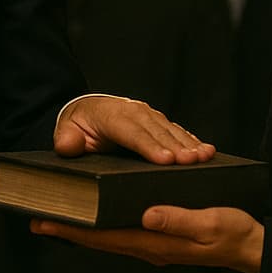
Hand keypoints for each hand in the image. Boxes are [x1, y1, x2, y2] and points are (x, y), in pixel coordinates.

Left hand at [32, 205, 263, 272]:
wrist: (252, 246)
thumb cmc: (234, 234)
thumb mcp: (210, 223)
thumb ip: (180, 219)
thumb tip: (148, 214)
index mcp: (158, 241)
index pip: (107, 237)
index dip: (76, 230)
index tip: (47, 223)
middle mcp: (151, 243)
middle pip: (102, 237)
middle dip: (72, 229)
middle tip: (40, 219)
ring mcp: (156, 241)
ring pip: (112, 234)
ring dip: (87, 226)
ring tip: (63, 214)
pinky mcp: (163, 233)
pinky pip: (126, 229)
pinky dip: (108, 221)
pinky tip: (101, 212)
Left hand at [54, 95, 214, 164]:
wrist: (87, 110)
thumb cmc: (78, 126)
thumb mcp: (66, 131)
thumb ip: (66, 139)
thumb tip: (69, 145)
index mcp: (110, 115)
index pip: (131, 132)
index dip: (149, 146)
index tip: (166, 160)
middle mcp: (133, 111)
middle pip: (156, 131)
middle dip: (176, 146)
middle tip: (193, 162)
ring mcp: (147, 114)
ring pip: (170, 129)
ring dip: (188, 142)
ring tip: (205, 156)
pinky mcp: (157, 120)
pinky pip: (176, 130)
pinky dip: (191, 139)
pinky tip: (205, 151)